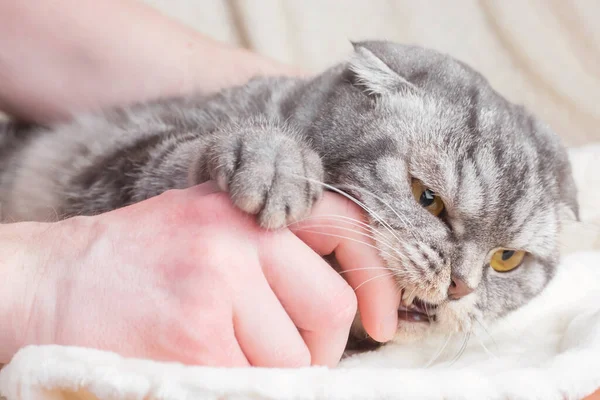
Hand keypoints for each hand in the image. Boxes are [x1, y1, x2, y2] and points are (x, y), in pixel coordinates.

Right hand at [12, 182, 399, 366]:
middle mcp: (237, 236)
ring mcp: (216, 287)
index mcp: (247, 205)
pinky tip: (205, 368)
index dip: (377, 279)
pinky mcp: (195, 340)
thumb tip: (342, 299)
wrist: (52, 281)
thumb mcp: (209, 224)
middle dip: (320, 348)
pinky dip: (239, 387)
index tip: (382, 321)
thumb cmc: (138, 258)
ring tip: (230, 356)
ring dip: (274, 373)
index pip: (346, 230)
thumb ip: (270, 249)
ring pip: (294, 359)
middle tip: (293, 358)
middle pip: (330, 310)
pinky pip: (252, 384)